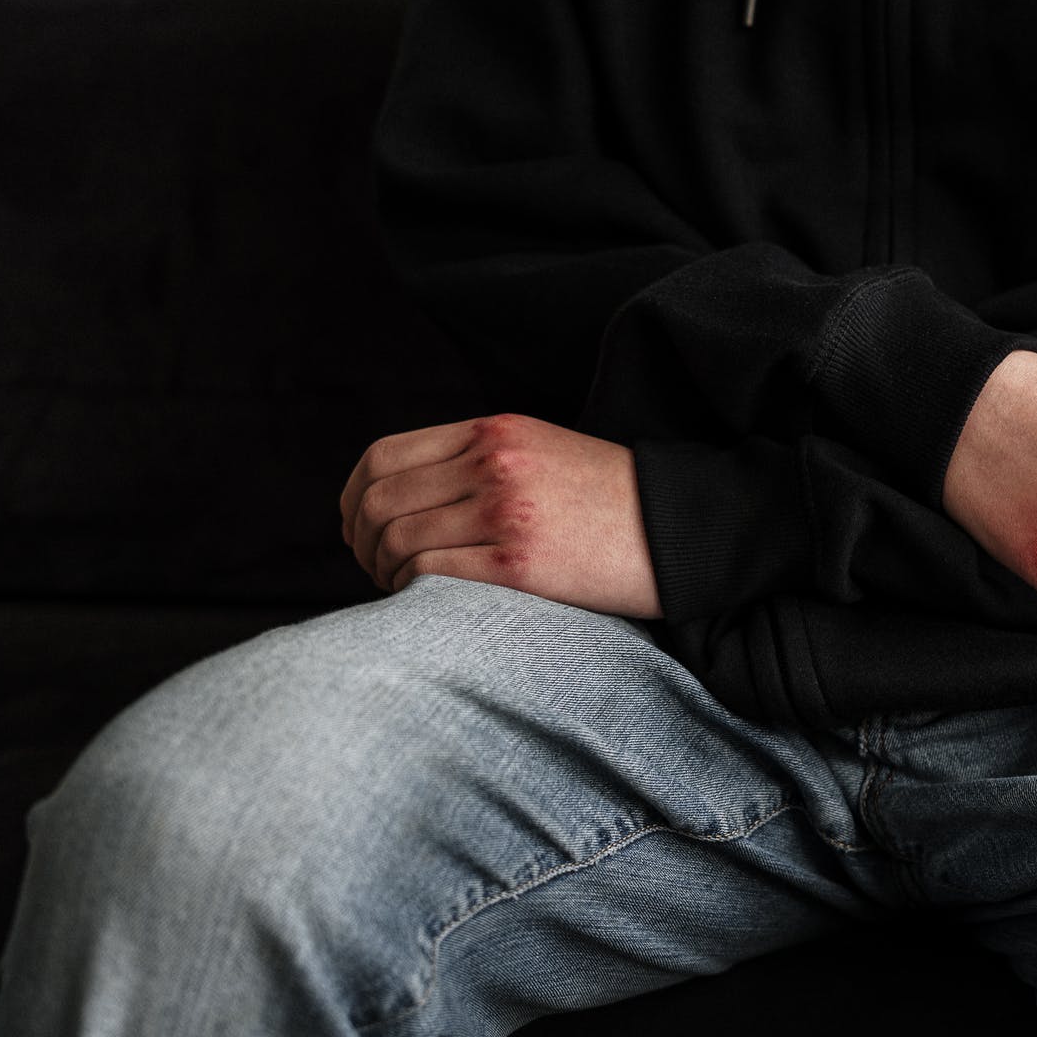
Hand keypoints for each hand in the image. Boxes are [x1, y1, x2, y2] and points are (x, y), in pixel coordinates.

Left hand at [337, 413, 661, 618]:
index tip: (358, 528)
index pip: (383, 457)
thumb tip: (408, 498)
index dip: (353, 499)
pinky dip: (411, 593)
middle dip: (360, 543)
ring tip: (400, 590)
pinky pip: (430, 576)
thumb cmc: (612, 501)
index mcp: (494, 432)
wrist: (683, 530)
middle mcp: (492, 464)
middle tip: (374, 569)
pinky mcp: (520, 564)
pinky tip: (424, 604)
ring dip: (383, 573)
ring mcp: (505, 512)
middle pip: (379, 501)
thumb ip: (478, 461)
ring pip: (397, 541)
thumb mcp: (542, 452)